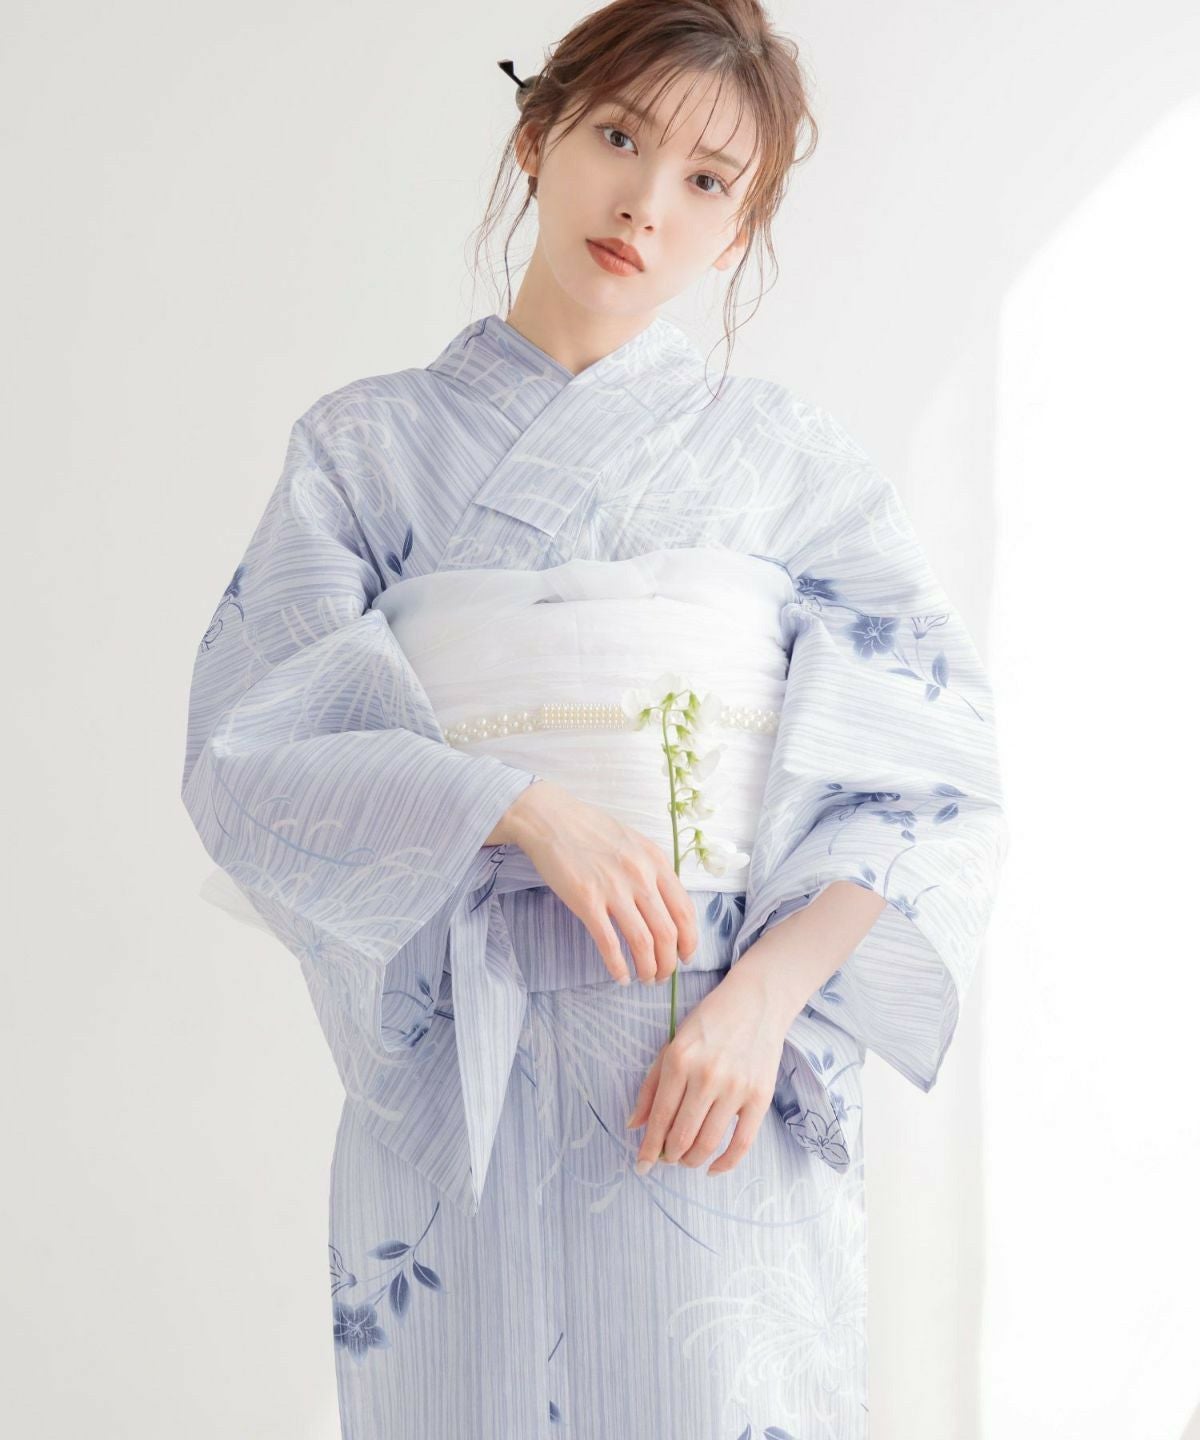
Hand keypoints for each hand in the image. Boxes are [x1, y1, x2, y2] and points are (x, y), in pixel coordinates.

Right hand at [501, 779, 698, 985]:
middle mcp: (640, 876)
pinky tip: (620, 976)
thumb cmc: (591, 830)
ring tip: (645, 978)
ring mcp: (614, 889)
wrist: (551, 818)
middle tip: (662, 975)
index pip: (685, 911)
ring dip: (648, 968)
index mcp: (655, 862)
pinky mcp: (586, 901)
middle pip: (668, 933)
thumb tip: (667, 906)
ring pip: (643, 942)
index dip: (689, 941)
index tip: (685, 956)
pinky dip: (618, 966)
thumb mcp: (634, 843)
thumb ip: (653, 871)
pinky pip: (609, 943)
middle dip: (669, 962)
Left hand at [625, 960, 785, 1174]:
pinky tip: (712, 1169)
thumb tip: (633, 1126)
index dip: (647, 1148)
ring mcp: (736, 1088)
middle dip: (668, 1156)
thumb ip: (651, 1086)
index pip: (659, 1117)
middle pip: (682, 1136)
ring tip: (685, 1159)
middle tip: (665, 1159)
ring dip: (691, 1161)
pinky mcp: (760, 1097)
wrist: (756, 1002)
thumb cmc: (709, 1023)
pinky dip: (725, 1164)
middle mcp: (706, 1076)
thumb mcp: (672, 1044)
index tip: (640, 1166)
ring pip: (707, 1143)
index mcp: (679, 1060)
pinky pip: (742, 1143)